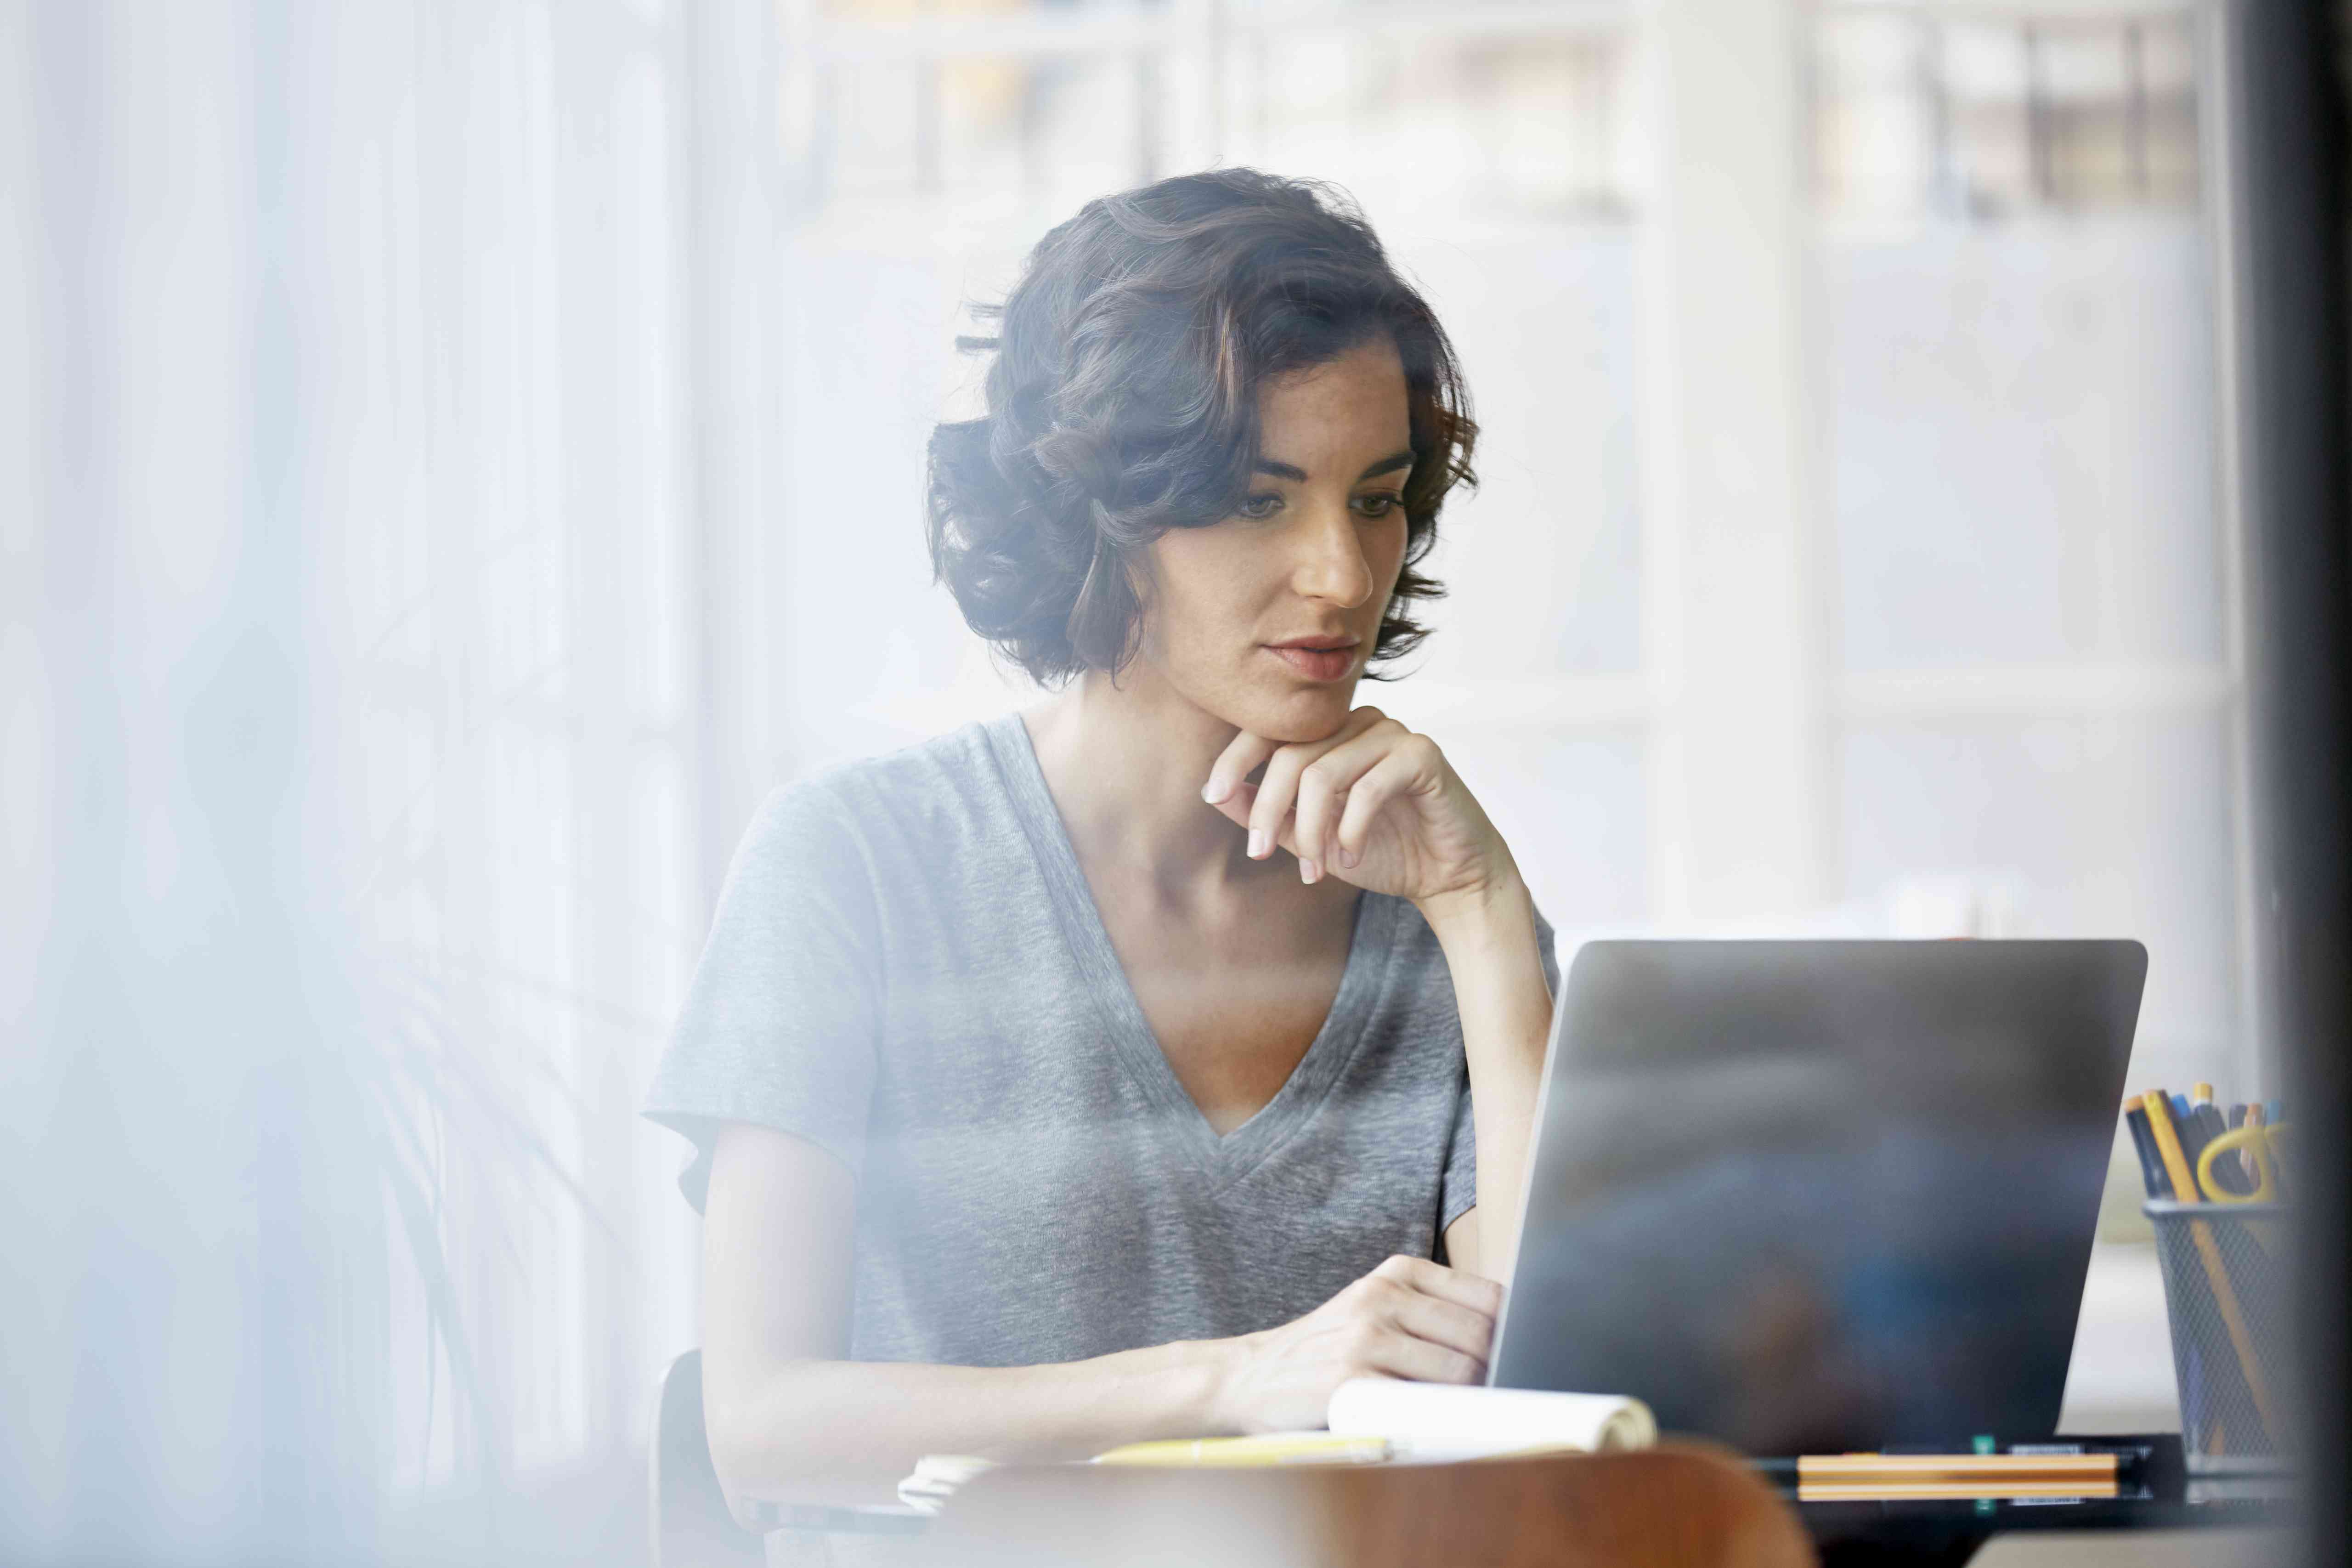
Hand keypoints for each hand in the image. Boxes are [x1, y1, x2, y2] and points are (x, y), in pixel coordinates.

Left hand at [1201, 707, 1514, 908]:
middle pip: (1290, 755)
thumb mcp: (1307, 836)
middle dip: (1268, 810)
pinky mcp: (1422, 754)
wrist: (1447, 876)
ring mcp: (1392, 733)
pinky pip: (1368, 787)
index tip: (1212, 795)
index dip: (1235, 759)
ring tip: (1316, 869)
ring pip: (1324, 774)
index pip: (1270, 731)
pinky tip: (1350, 858)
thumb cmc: (1379, 850)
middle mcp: (1358, 722)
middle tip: (1259, 853)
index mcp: (1329, 733)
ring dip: (1310, 831)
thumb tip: (1214, 792)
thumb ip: (1265, 813)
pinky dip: (1350, 830)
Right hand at [1211, 1255, 1500, 1433]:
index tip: (1522, 1356)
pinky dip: (1443, 1419)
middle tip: (1500, 1394)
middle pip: (1479, 1334)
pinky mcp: (1352, 1381)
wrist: (1250, 1375)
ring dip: (1476, 1398)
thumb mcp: (1375, 1307)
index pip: (1487, 1295)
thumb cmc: (1326, 1348)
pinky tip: (1441, 1425)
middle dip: (1500, 1370)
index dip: (1514, 1331)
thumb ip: (1430, 1313)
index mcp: (1397, 1273)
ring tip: (1471, 1412)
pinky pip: (1422, 1403)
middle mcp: (1383, 1296)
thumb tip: (1508, 1340)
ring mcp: (1366, 1337)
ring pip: (1459, 1369)